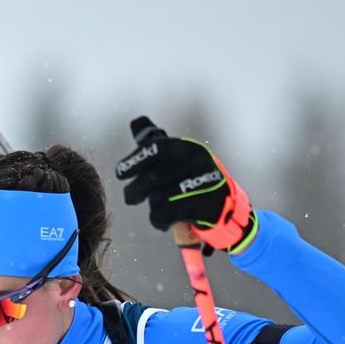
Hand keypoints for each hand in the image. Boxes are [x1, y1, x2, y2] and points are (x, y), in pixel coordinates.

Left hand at [115, 116, 257, 255]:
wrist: (224, 206)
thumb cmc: (191, 179)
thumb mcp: (175, 158)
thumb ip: (154, 143)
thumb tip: (136, 121)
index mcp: (188, 147)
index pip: (156, 148)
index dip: (135, 160)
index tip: (120, 173)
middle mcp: (198, 161)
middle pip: (155, 177)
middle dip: (136, 190)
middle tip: (131, 198)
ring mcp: (204, 184)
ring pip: (161, 199)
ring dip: (153, 208)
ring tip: (155, 211)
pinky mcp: (207, 206)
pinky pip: (171, 214)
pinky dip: (160, 221)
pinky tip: (162, 222)